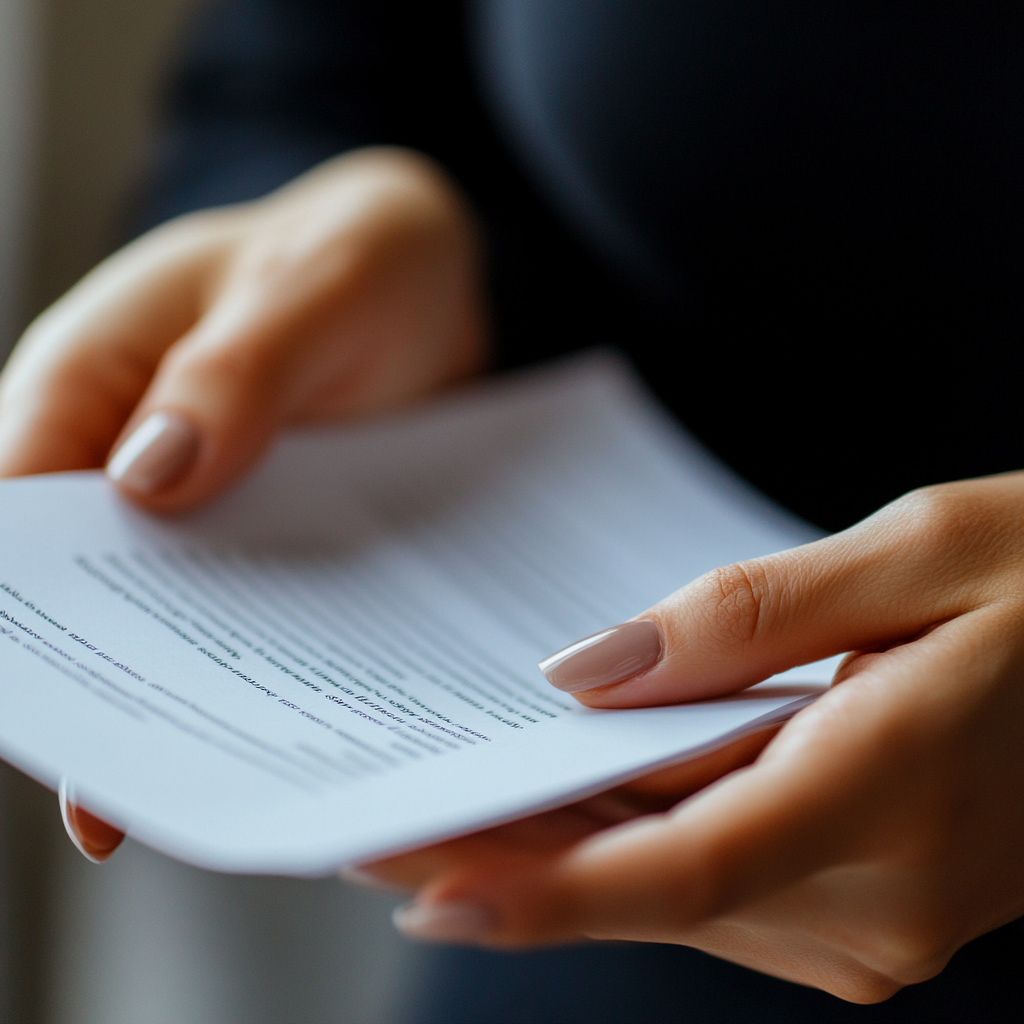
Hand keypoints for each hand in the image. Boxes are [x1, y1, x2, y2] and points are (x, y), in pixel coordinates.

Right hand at [0, 146, 487, 857]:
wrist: (432, 276)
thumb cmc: (355, 253)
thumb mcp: (309, 287)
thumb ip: (235, 373)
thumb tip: (147, 480)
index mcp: (92, 378)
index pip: (21, 512)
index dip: (28, 611)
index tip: (60, 711)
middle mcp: (130, 450)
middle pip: (92, 580)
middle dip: (119, 670)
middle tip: (158, 775)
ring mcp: (208, 499)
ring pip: (180, 604)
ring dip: (205, 675)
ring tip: (241, 765)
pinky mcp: (275, 527)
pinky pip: (264, 598)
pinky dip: (278, 646)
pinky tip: (310, 704)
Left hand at [366, 474, 1023, 1003]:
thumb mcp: (921, 553)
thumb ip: (755, 616)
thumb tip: (594, 670)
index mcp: (896, 791)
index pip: (685, 865)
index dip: (546, 890)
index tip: (424, 885)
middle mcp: (883, 891)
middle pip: (654, 886)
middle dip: (509, 863)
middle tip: (378, 828)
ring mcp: (882, 911)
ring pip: (679, 893)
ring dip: (559, 858)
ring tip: (443, 812)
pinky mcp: (872, 897)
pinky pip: (721, 880)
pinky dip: (632, 848)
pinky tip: (566, 805)